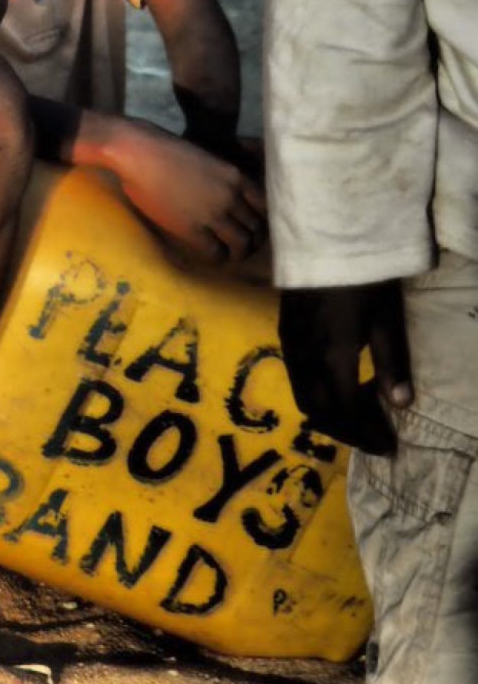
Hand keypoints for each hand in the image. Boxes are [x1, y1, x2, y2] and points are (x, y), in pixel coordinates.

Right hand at [109, 120, 267, 261]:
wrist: (140, 154)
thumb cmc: (166, 149)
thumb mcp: (207, 158)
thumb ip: (221, 178)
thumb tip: (222, 193)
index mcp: (236, 176)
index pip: (264, 205)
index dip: (262, 219)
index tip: (254, 225)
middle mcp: (231, 196)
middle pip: (256, 227)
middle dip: (253, 239)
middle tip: (245, 244)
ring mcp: (213, 214)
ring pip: (241, 243)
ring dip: (239, 253)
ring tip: (232, 255)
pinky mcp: (192, 229)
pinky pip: (215, 252)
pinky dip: (217, 257)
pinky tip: (213, 256)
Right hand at [279, 282, 411, 454]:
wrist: (325, 236)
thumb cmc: (363, 277)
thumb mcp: (386, 319)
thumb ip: (392, 363)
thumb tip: (400, 404)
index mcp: (332, 357)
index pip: (345, 413)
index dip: (365, 435)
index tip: (387, 448)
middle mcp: (305, 357)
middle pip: (319, 411)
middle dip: (347, 431)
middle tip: (374, 438)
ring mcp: (290, 343)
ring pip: (303, 395)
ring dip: (329, 415)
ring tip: (357, 417)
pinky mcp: (284, 330)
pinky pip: (295, 376)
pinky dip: (315, 394)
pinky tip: (335, 386)